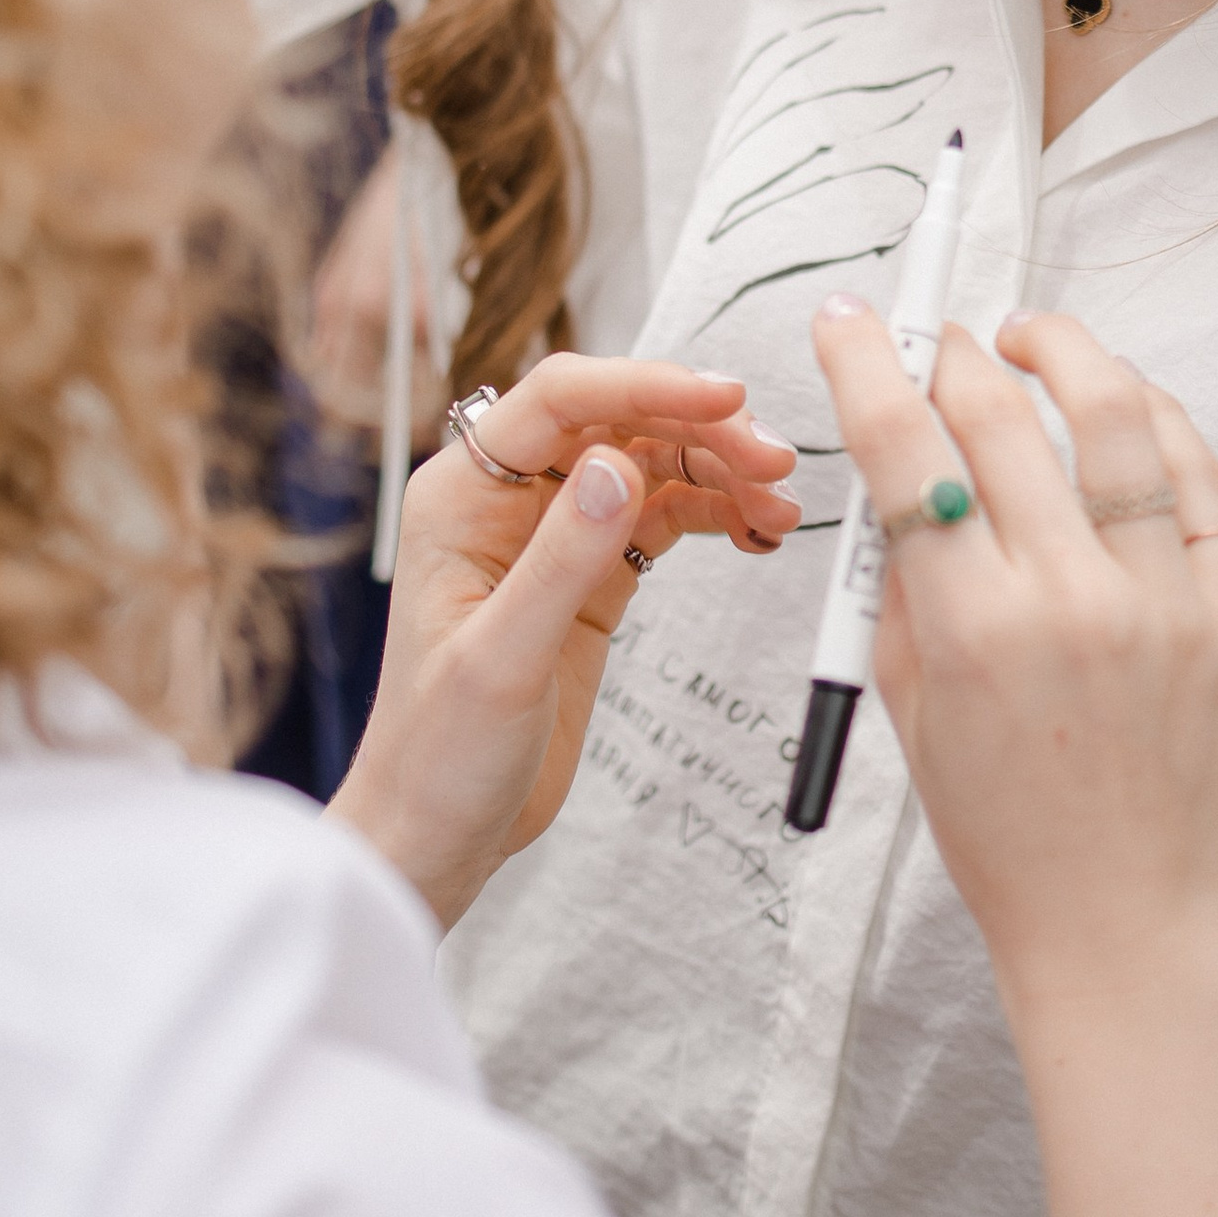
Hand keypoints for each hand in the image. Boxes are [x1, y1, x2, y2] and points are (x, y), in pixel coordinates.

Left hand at [335, 354, 799, 927]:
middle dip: (699, 430)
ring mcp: (553, 534)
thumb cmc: (438, 754)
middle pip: (616, 421)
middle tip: (774, 459)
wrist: (440, 831)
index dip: (643, 385)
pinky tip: (755, 527)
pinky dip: (713, 513)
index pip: (558, 401)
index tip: (722, 399)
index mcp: (461, 497)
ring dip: (718, 472)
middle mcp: (505, 500)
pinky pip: (661, 518)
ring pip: (649, 464)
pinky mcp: (592, 575)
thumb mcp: (500, 661)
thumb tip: (617, 466)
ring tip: (779, 503)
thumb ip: (561, 561)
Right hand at [810, 302, 1217, 1004]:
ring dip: (1067, 355)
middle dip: (957, 352)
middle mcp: (1070, 602)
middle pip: (1003, 417)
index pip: (903, 450)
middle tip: (943, 338)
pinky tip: (1124, 410)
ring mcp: (1166, 605)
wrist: (1131, 929)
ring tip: (1036, 342)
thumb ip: (901, 586)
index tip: (852, 319)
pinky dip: (1156, 425)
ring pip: (1118, 418)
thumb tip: (898, 469)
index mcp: (970, 631)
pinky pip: (1200, 483)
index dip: (868, 364)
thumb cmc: (1008, 837)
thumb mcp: (911, 711)